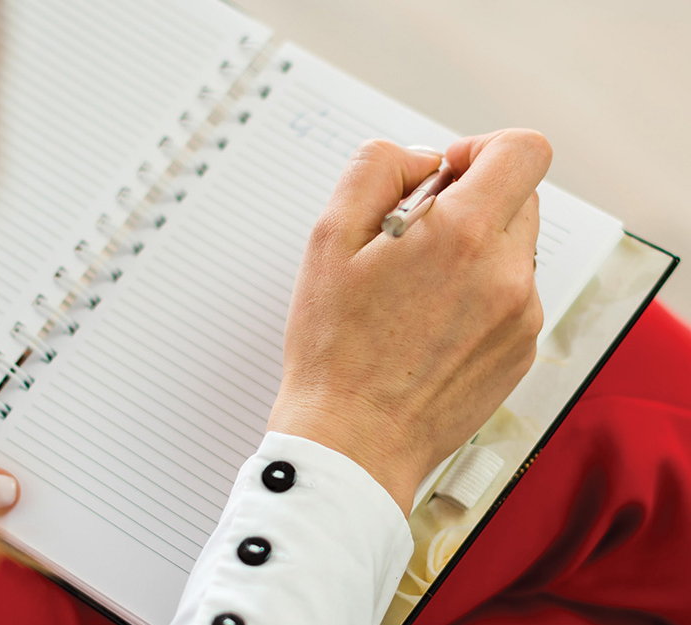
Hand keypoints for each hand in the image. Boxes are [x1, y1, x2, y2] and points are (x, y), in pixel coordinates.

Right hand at [268, 129, 550, 515]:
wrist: (353, 441)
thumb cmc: (334, 349)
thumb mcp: (328, 239)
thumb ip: (375, 170)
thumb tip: (423, 159)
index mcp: (463, 237)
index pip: (523, 151)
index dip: (482, 147)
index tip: (446, 174)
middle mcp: (507, 274)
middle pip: (519, 197)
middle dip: (470, 201)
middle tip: (412, 239)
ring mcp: (520, 317)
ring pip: (513, 248)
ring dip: (473, 249)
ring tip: (414, 290)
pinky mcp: (519, 351)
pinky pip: (512, 294)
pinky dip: (478, 292)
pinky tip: (428, 324)